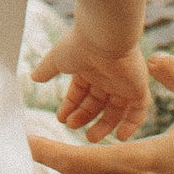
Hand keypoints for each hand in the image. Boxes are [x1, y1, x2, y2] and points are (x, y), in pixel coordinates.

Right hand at [30, 26, 150, 141]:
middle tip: (72, 127)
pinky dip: (131, 124)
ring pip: (116, 110)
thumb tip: (34, 77)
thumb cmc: (79, 44)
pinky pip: (139, 110)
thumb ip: (47, 69)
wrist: (103, 37)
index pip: (80, 92)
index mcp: (89, 68)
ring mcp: (124, 82)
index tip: (61, 118)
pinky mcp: (139, 87)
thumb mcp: (57, 59)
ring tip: (90, 137)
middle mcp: (107, 76)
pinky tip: (120, 136)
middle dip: (84, 116)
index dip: (70, 106)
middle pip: (97, 103)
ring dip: (104, 125)